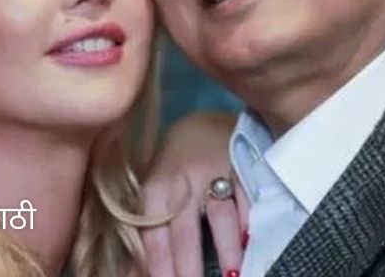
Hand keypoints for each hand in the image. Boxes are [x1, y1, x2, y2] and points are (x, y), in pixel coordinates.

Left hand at [141, 111, 249, 276]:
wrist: (199, 123)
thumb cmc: (173, 166)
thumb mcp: (154, 191)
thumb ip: (148, 229)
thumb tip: (134, 273)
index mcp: (154, 191)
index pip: (155, 240)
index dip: (160, 269)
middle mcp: (181, 182)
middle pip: (185, 234)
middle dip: (189, 269)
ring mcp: (212, 172)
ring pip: (219, 216)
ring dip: (226, 249)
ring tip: (233, 276)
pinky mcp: (239, 164)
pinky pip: (246, 197)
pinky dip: (249, 221)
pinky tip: (251, 242)